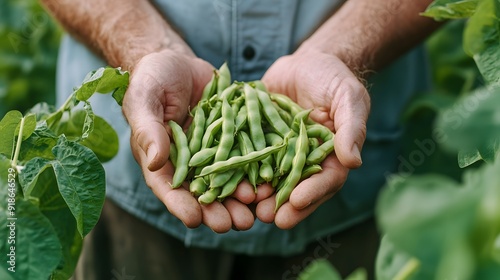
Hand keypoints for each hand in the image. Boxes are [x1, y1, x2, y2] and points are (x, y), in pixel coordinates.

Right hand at [122, 49, 255, 231]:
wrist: (179, 62)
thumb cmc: (152, 80)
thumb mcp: (145, 100)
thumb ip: (149, 130)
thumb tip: (156, 163)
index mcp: (161, 159)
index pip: (168, 187)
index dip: (180, 205)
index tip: (194, 220)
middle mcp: (188, 162)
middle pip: (201, 192)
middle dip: (217, 210)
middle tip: (232, 225)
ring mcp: (212, 151)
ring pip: (226, 180)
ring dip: (239, 198)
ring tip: (254, 213)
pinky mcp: (232, 138)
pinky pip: (245, 157)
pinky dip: (255, 171)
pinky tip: (268, 183)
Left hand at [256, 48, 370, 228]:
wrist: (305, 63)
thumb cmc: (333, 79)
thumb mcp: (347, 97)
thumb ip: (350, 127)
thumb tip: (353, 160)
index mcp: (330, 156)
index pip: (326, 180)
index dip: (312, 192)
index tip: (296, 201)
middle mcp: (304, 161)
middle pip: (296, 188)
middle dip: (282, 204)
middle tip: (268, 216)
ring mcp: (280, 153)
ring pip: (270, 179)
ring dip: (259, 194)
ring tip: (246, 205)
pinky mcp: (259, 142)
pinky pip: (249, 158)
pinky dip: (239, 170)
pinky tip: (227, 180)